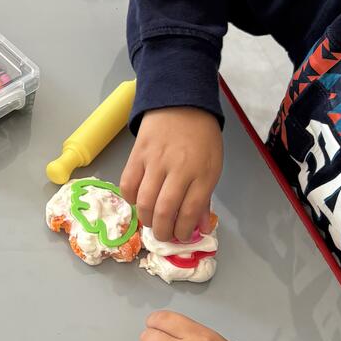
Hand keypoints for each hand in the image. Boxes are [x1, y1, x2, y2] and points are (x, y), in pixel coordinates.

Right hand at [120, 107, 221, 242]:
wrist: (181, 103)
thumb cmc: (201, 137)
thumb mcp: (213, 166)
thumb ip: (204, 197)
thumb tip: (198, 227)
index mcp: (202, 173)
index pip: (190, 212)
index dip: (184, 231)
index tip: (182, 237)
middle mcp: (179, 169)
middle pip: (164, 211)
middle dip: (162, 232)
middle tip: (163, 235)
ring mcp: (155, 161)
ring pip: (144, 202)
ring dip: (146, 219)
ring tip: (151, 222)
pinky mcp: (137, 155)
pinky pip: (128, 184)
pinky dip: (131, 199)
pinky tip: (138, 200)